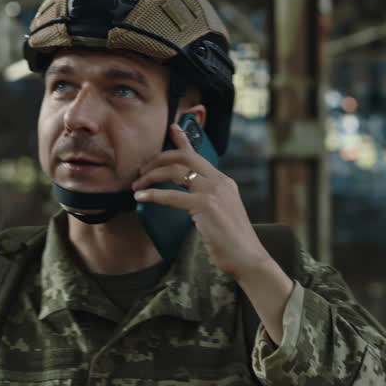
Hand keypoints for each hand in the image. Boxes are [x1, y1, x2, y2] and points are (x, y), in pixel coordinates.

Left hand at [132, 122, 271, 280]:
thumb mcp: (221, 214)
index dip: (183, 139)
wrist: (249, 258)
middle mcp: (219, 182)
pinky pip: (172, 195)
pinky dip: (153, 195)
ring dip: (151, 177)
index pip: (198, 155)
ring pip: (175, 172)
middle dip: (158, 159)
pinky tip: (142, 198)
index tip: (172, 127)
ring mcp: (214, 192)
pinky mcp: (206, 206)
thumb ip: (207, 201)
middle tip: (141, 170)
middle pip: (183, 157)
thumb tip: (184, 199)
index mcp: (223, 182)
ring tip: (137, 186)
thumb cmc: (232, 243)